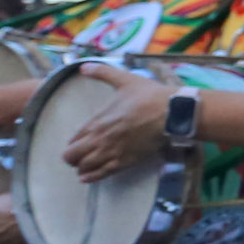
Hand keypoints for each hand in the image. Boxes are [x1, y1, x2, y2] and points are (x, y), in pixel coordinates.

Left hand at [58, 68, 172, 178]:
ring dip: (82, 167)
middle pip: (72, 156)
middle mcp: (99, 140)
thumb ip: (102, 72)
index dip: (73, 142)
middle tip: (79, 155)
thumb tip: (83, 66)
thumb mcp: (124, 79)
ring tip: (85, 165)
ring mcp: (111, 153)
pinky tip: (87, 177)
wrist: (171, 114)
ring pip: (84, 167)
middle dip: (72, 156)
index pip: (73, 139)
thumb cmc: (148, 96)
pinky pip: (100, 175)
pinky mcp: (124, 163)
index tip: (78, 141)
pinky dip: (91, 177)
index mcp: (97, 121)